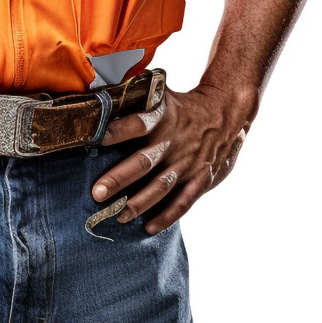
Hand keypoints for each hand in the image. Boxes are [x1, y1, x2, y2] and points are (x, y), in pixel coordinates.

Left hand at [90, 84, 257, 233]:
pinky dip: (167, 216)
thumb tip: (97, 94)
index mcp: (163, 117)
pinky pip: (183, 201)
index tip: (96, 139)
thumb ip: (134, 100)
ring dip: (139, 203)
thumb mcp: (162, 95)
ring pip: (161, 186)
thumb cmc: (183, 106)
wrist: (225, 113)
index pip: (139, 123)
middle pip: (144, 162)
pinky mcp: (201, 179)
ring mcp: (187, 163)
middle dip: (120, 178)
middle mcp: (173, 142)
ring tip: (119, 216)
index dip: (119, 131)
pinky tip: (149, 228)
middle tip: (98, 193)